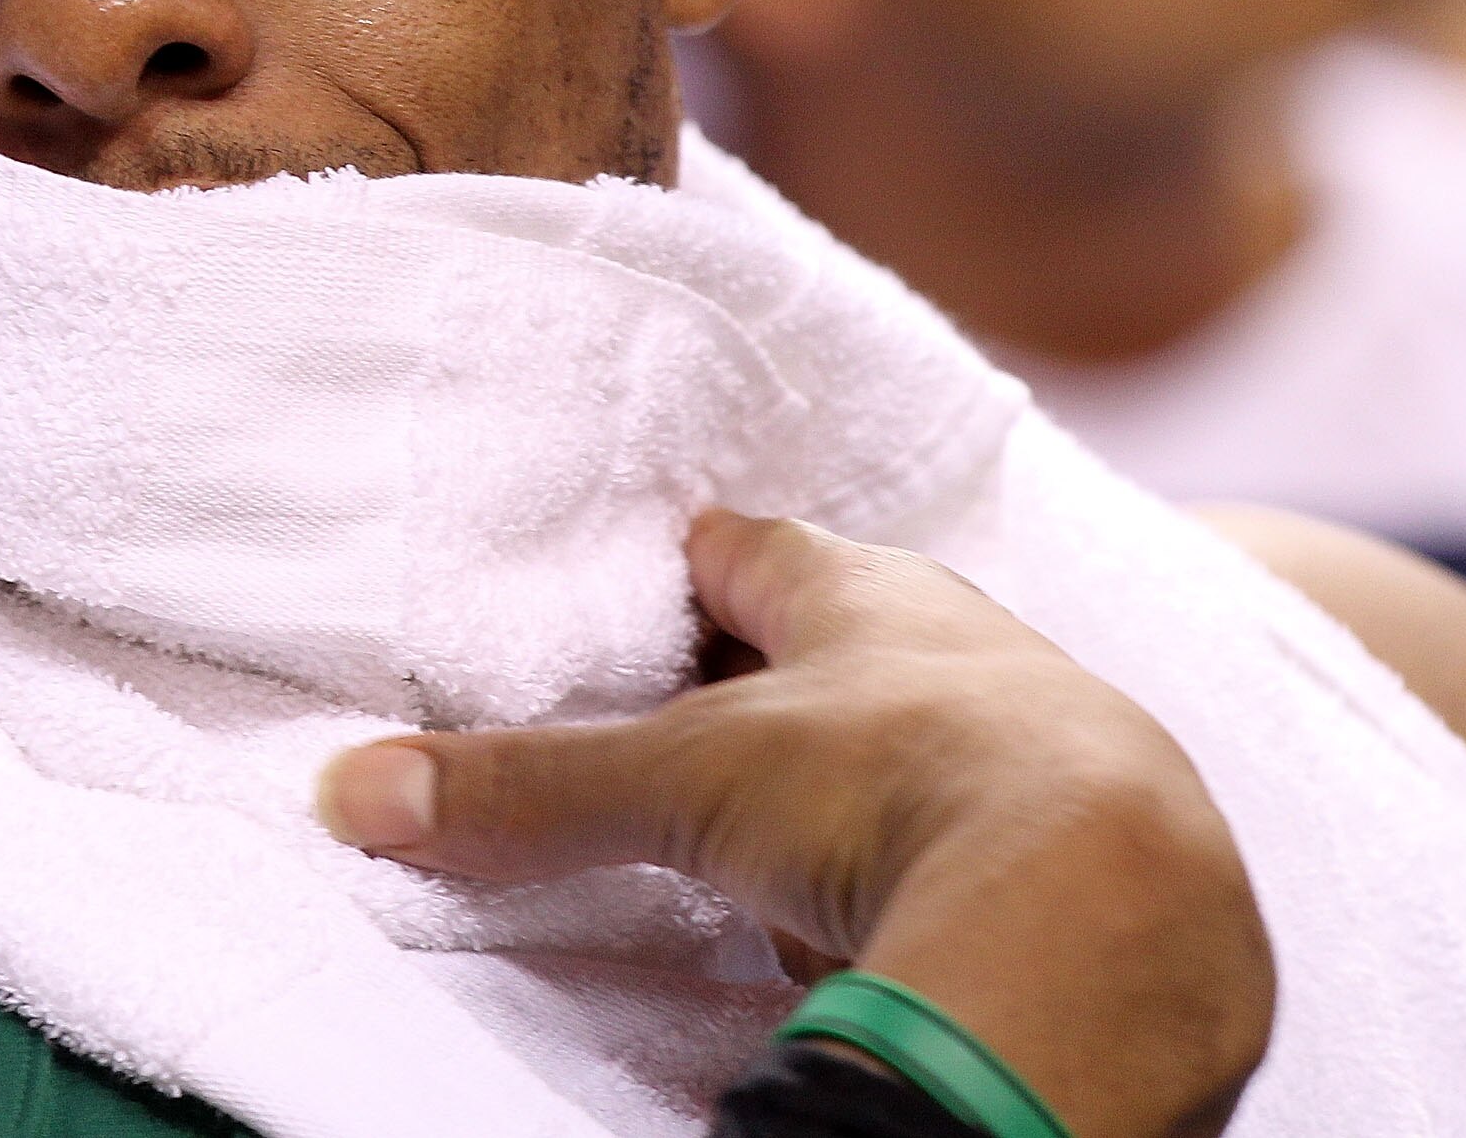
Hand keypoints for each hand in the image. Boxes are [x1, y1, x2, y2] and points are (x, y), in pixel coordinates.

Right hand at [316, 512, 1272, 1137]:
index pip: (754, 549)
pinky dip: (935, 874)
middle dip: (779, 682)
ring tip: (794, 837)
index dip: (692, 567)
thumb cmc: (901, 783)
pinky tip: (900, 917)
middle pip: (848, 646)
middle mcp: (969, 651)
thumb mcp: (688, 780)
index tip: (645, 581)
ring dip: (866, 787)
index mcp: (868, 594)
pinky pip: (991, 847)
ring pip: (928, 746)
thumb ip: (526, 788)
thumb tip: (351, 792)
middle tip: (702, 718)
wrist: (1114, 911)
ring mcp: (1044, 751)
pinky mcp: (1100, 861)